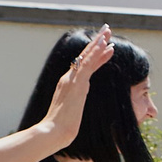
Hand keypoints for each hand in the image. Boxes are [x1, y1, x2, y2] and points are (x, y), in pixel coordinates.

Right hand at [35, 26, 113, 143]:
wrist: (52, 132)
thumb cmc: (60, 127)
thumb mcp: (70, 113)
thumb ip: (74, 106)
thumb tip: (76, 109)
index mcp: (68, 84)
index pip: (83, 65)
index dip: (95, 53)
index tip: (105, 44)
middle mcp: (68, 78)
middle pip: (84, 56)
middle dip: (97, 42)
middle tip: (107, 29)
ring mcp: (72, 80)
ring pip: (87, 56)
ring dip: (99, 43)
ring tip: (108, 31)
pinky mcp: (77, 84)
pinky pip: (88, 64)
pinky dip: (97, 53)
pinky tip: (106, 45)